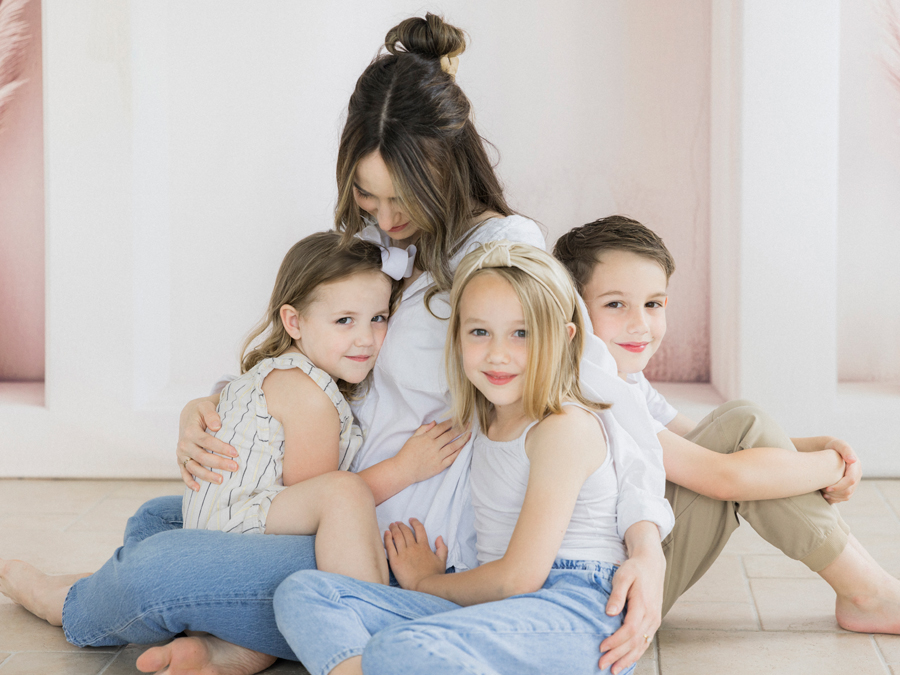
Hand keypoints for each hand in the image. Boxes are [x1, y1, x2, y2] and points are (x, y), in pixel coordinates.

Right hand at [177, 396, 238, 490]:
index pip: (206, 441)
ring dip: (207, 475)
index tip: (235, 453)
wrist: (189, 414)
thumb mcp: (206, 406)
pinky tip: (199, 489)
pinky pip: (184, 472)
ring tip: (222, 480)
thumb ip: (211, 414)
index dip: (221, 448)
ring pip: (193, 467)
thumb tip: (216, 426)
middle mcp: (184, 444)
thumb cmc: (202, 410)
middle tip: (235, 467)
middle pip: (202, 456)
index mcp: (190, 431)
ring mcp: (181, 453)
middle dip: (218, 463)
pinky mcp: (181, 460)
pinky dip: (189, 482)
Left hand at [384, 518, 446, 590]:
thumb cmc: (434, 576)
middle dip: (401, 525)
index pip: (419, 529)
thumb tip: (439, 537)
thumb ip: (442, 548)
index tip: (411, 519)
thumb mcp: (442, 561)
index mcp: (424, 546)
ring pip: (397, 536)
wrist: (424, 587)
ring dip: (394, 529)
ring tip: (391, 526)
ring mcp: (403, 553)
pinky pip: (389, 546)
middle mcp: (413, 547)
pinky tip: (386, 534)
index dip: (415, 522)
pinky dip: (387, 538)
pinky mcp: (395, 561)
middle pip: (406, 531)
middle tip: (397, 523)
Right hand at [396, 420, 470, 484]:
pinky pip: (452, 458)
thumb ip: (423, 429)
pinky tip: (464, 447)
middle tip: (468, 424)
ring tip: (469, 434)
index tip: (458, 419)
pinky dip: (459, 452)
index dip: (451, 422)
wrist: (403, 470)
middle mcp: (433, 446)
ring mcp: (437, 457)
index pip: (442, 428)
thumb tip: (434, 422)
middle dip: (460, 428)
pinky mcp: (439, 466)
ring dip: (463, 439)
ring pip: (454, 446)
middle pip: (450, 435)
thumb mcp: (412, 438)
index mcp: (426, 438)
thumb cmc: (406, 453)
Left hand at [598, 545, 663, 673]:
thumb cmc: (634, 569)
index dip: (615, 641)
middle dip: (618, 656)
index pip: (629, 630)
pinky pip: (646, 642)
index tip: (601, 647)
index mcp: (643, 605)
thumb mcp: (622, 576)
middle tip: (602, 665)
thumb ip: (617, 595)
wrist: (652, 564)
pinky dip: (636, 654)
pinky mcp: (654, 621)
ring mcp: (654, 620)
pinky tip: (627, 661)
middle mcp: (652, 616)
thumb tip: (609, 613)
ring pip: (642, 645)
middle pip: (635, 642)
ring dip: (627, 659)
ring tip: (614, 670)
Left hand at [822, 438, 860, 503]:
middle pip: (848, 490)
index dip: (839, 486)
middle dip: (835, 493)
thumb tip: (853, 460)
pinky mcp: (850, 486)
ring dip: (834, 497)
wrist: (833, 450)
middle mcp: (857, 475)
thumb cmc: (834, 446)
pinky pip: (844, 497)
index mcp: (856, 467)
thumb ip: (846, 450)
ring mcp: (854, 481)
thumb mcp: (839, 445)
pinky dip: (835, 499)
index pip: (850, 480)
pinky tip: (826, 496)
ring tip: (823, 493)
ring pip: (847, 495)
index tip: (826, 488)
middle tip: (822, 491)